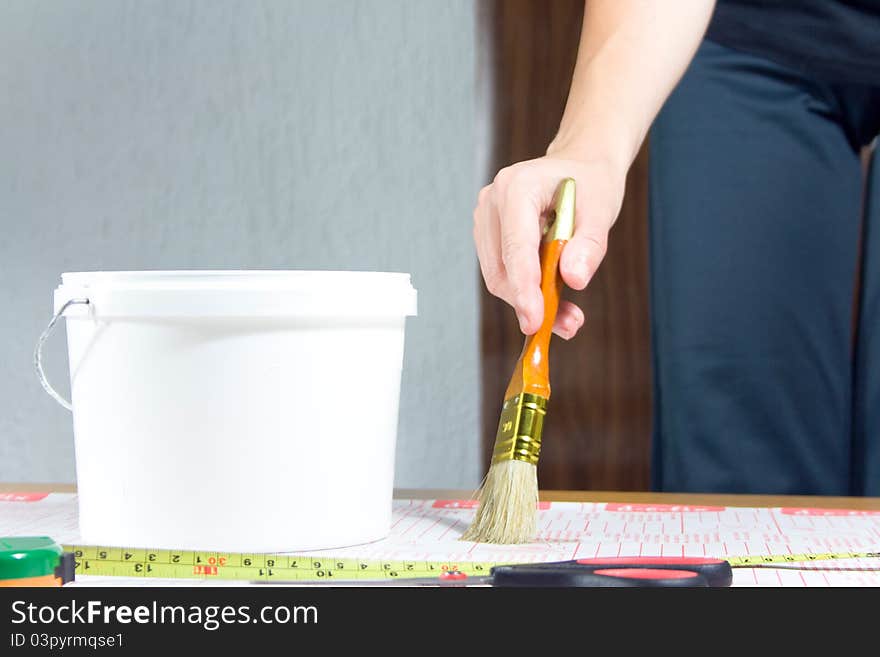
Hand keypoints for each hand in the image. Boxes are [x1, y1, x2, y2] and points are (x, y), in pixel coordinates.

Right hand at [473, 153, 625, 337]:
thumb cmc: (591, 183)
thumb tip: (574, 279)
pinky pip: (502, 273)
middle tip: (566, 324)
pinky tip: (552, 297)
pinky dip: (526, 292)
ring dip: (529, 301)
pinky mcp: (489, 235)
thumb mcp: (602, 211)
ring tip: (566, 315)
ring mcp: (487, 218)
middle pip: (501, 270)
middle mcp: (493, 201)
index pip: (515, 248)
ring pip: (499, 277)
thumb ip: (589, 246)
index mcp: (517, 187)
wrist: (581, 166)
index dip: (524, 289)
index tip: (535, 321)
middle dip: (530, 302)